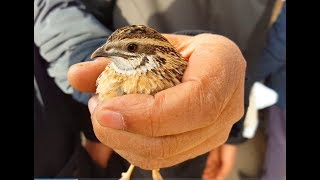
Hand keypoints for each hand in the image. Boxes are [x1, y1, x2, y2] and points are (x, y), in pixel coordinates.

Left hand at [68, 33, 245, 169]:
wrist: (206, 63)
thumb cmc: (181, 49)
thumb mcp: (153, 44)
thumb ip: (115, 59)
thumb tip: (77, 75)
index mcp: (223, 67)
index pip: (193, 103)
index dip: (148, 115)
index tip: (106, 110)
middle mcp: (227, 106)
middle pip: (177, 139)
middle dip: (126, 134)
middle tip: (98, 113)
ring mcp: (218, 131)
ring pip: (167, 155)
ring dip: (125, 141)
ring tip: (105, 116)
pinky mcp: (202, 144)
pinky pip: (165, 157)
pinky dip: (134, 146)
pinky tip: (121, 127)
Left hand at [203, 144, 237, 179]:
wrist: (226, 138)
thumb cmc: (230, 149)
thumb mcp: (228, 163)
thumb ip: (223, 172)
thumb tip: (219, 179)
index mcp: (227, 165)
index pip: (221, 174)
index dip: (216, 178)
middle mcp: (222, 162)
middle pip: (216, 172)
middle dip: (211, 176)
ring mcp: (217, 158)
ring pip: (212, 168)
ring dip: (208, 173)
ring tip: (204, 177)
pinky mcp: (212, 154)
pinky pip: (209, 163)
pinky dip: (207, 168)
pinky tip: (205, 172)